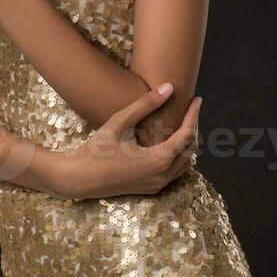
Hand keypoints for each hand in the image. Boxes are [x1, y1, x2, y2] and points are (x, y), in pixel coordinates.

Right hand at [51, 82, 201, 200]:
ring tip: (183, 123)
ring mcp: (157, 185)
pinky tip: (171, 144)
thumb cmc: (97, 149)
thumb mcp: (120, 122)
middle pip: (190, 149)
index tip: (197, 99)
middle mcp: (163, 175)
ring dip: (187, 144)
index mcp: (159, 159)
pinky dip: (179, 157)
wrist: (80, 178)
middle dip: (192, 127)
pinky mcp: (151, 188)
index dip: (193, 115)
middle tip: (190, 109)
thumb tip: (169, 87)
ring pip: (185, 163)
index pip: (186, 134)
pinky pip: (175, 172)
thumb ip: (146, 104)